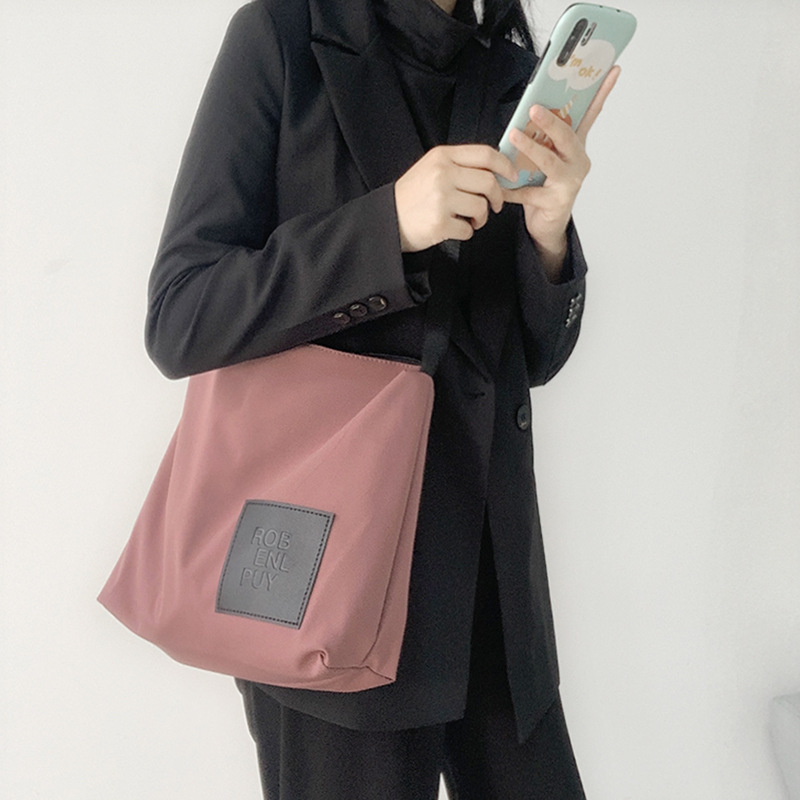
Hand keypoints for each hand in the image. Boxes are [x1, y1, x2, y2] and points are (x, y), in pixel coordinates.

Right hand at [394, 144, 517, 251]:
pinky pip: (468, 230)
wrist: (387, 220)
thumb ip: (459, 166)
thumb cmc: (413, 196)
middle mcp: (442, 174)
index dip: (505, 165)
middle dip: (497, 197)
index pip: (485, 154)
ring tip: (470, 220)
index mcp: (443, 157)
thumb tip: (494, 170)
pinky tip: (455, 229)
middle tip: (495, 205)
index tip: (512, 176)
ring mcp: (441, 199)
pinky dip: (466, 232)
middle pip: (489, 182)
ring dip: (481, 218)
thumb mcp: (431, 168)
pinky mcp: (440, 222)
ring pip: (481, 207)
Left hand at [503, 66, 620, 277]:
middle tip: (534, 109)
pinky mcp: (556, 201)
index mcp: (577, 147)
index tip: (613, 69)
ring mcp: (569, 182)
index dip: (602, 93)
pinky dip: (513, 188)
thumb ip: (541, 139)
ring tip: (513, 137)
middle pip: (567, 137)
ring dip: (531, 148)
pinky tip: (501, 186)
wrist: (547, 225)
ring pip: (550, 162)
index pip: (591, 115)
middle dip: (551, 121)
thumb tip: (527, 113)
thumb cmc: (546, 188)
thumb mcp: (546, 158)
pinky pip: (530, 191)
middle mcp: (578, 162)